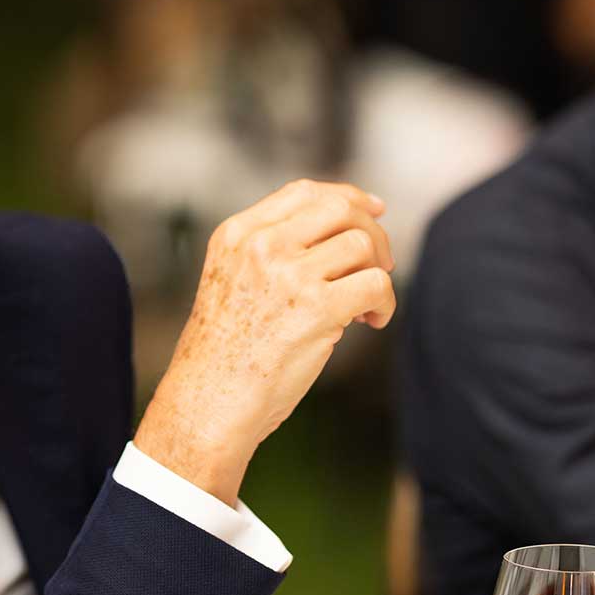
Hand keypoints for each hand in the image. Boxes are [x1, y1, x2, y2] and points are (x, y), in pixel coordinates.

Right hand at [134, 180, 394, 503]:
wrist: (209, 402)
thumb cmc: (224, 353)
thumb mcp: (231, 281)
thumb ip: (270, 251)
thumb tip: (345, 230)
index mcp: (235, 236)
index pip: (302, 191)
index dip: (346, 196)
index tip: (372, 211)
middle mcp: (259, 247)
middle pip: (339, 208)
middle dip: (372, 232)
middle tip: (378, 265)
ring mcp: (286, 275)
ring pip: (362, 245)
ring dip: (379, 272)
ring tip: (366, 305)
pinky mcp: (316, 308)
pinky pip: (376, 285)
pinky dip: (385, 303)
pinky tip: (370, 323)